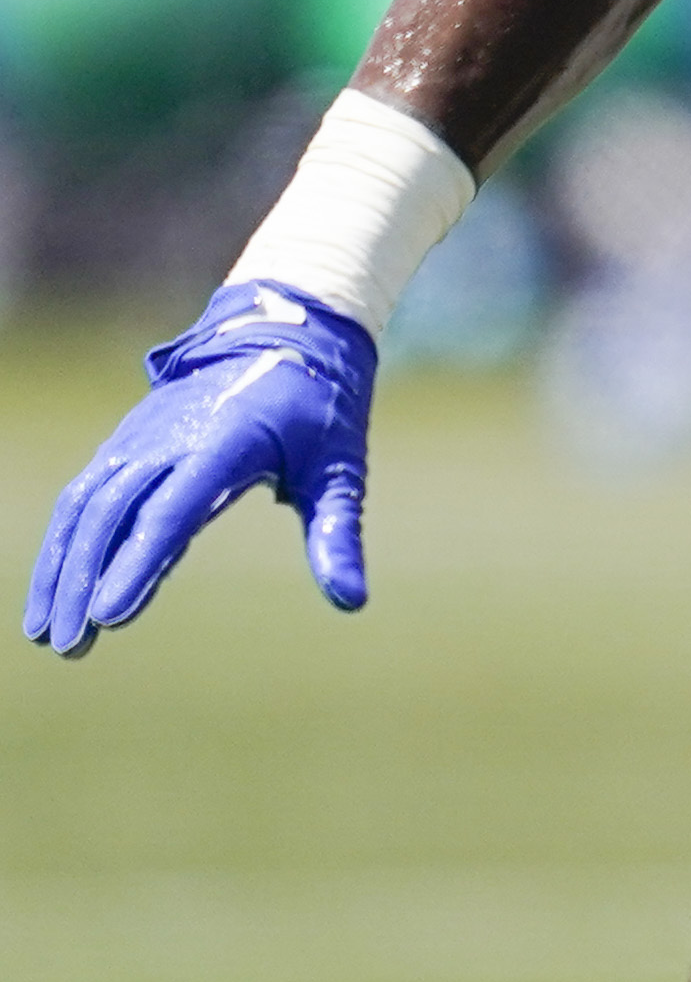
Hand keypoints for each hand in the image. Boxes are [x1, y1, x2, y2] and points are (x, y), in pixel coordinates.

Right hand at [25, 282, 377, 656]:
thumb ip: (337, 534)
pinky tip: (52, 590)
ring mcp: (140, 437)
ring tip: (47, 634)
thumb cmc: (320, 409)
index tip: (110, 616)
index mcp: (226, 443)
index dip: (139, 563)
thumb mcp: (340, 469)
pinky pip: (82, 495)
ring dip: (60, 569)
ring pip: (85, 507)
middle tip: (72, 646)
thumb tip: (353, 601)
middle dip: (84, 582)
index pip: (172, 511)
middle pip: (112, 515)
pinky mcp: (126, 442)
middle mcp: (170, 438)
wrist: (283, 335)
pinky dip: (62, 542)